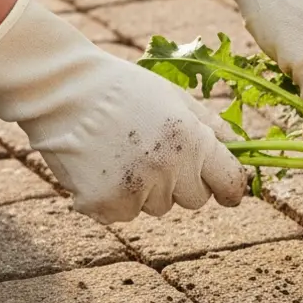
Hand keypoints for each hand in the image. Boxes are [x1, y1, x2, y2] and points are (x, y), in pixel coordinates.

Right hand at [0, 0, 245, 223]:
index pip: (230, 184)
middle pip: (195, 200)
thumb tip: (242, 150)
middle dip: (183, 184)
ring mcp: (135, 190)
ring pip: (158, 207)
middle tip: (155, 154)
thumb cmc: (123, 89)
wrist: (60, 89)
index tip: (229, 194)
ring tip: (122, 154)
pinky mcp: (104, 204)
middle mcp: (169, 169)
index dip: (231, 190)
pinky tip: (101, 167)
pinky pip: (124, 214)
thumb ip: (213, 127)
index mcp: (193, 141)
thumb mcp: (176, 98)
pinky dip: (115, 198)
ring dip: (147, 190)